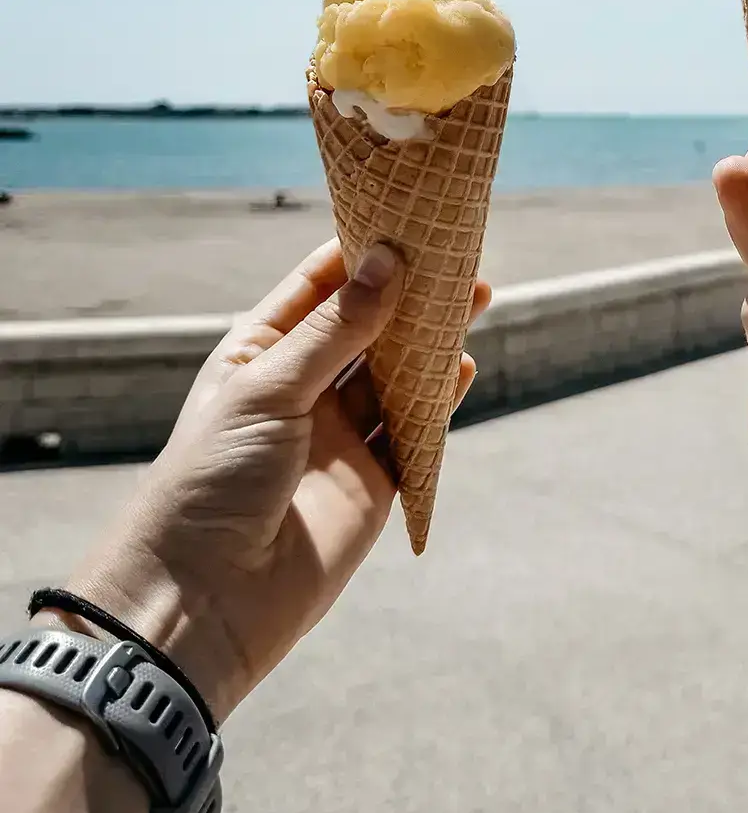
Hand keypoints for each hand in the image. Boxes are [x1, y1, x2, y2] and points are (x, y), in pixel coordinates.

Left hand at [49, 240, 489, 717]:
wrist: (206, 599)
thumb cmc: (212, 482)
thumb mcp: (268, 390)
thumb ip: (334, 330)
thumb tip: (388, 263)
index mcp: (260, 354)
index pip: (318, 285)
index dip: (361, 250)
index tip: (407, 213)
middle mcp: (302, 388)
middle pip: (368, 323)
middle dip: (410, 289)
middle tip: (458, 251)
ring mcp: (340, 436)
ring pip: (397, 372)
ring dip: (432, 337)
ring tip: (475, 295)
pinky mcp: (373, 483)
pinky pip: (416, 430)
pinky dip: (441, 398)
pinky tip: (462, 365)